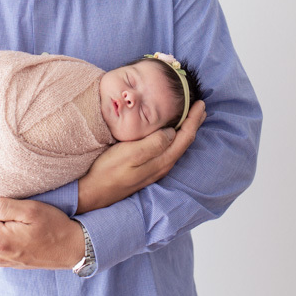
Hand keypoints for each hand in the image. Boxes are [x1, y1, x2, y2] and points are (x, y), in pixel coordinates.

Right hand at [77, 99, 204, 213]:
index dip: (194, 119)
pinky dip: (175, 138)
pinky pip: (168, 150)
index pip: (185, 137)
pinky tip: (171, 133)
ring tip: (191, 117)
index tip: (200, 104)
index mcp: (162, 160)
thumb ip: (153, 144)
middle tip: (201, 107)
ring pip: (177, 146)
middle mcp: (163, 166)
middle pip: (185, 142)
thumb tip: (172, 132)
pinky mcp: (147, 169)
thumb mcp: (131, 153)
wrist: (94, 192)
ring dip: (186, 130)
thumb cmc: (109, 170)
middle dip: (194, 123)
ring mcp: (156, 169)